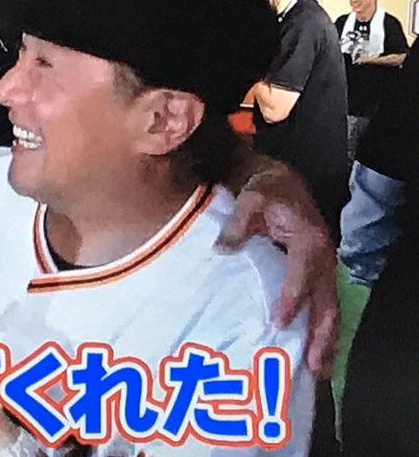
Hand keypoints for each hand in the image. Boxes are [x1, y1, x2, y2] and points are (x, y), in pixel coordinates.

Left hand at [218, 166, 339, 377]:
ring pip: (329, 309)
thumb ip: (237, 224)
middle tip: (313, 363)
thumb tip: (221, 250)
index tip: (280, 322)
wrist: (280, 181)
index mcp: (309, 241)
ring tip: (317, 368)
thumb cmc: (265, 191)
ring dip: (325, 339)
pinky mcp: (316, 275)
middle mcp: (323, 259)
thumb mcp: (250, 198)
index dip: (292, 299)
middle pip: (326, 302)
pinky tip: (313, 351)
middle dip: (322, 334)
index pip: (301, 275)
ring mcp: (322, 269)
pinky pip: (322, 305)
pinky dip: (320, 329)